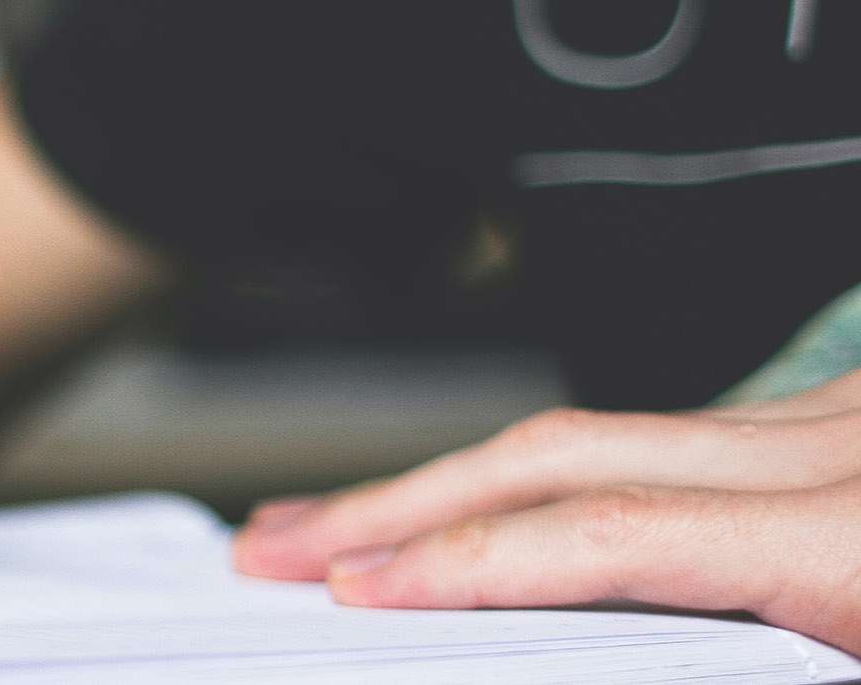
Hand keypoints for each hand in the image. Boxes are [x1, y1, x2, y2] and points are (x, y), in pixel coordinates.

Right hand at [235, 369, 860, 653]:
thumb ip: (748, 669)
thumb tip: (563, 649)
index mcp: (854, 542)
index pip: (608, 535)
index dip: (462, 560)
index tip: (349, 590)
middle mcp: (833, 454)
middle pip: (560, 452)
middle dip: (398, 499)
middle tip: (277, 541)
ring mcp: (832, 422)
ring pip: (592, 431)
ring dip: (453, 481)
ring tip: (347, 525)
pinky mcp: (833, 422)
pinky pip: (658, 435)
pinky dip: (547, 474)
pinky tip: (485, 505)